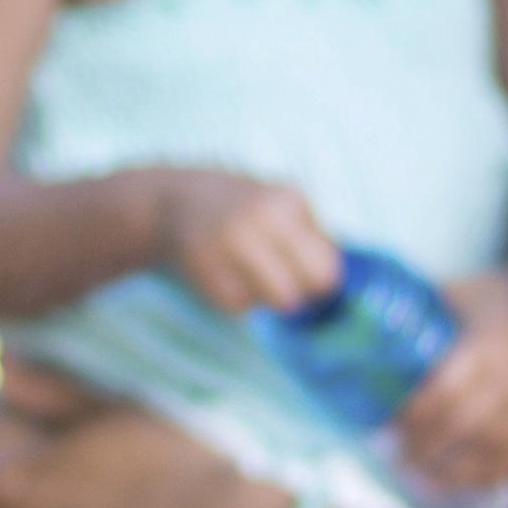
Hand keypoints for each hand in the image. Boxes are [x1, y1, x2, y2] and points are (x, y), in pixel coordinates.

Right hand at [154, 171, 350, 318]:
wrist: (172, 201)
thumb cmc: (240, 206)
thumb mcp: (280, 201)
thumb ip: (312, 235)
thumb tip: (335, 282)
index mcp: (287, 201)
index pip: (327, 264)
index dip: (321, 279)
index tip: (307, 278)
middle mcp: (260, 219)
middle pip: (310, 286)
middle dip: (301, 293)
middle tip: (282, 283)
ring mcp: (229, 243)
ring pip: (280, 301)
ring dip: (269, 297)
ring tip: (251, 276)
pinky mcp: (204, 268)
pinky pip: (241, 306)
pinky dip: (238, 299)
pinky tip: (225, 276)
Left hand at [389, 276, 507, 501]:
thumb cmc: (495, 302)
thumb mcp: (459, 295)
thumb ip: (420, 313)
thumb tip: (361, 330)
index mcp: (495, 344)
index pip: (447, 391)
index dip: (414, 416)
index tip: (387, 425)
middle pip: (463, 426)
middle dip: (423, 446)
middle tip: (392, 455)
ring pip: (486, 452)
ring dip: (444, 470)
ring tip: (414, 474)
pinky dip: (475, 479)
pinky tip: (447, 483)